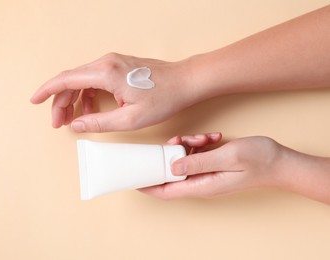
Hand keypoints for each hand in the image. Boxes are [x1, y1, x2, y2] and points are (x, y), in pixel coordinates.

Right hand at [30, 53, 199, 131]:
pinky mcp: (119, 65)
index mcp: (105, 73)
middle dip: (61, 102)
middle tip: (58, 123)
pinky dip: (88, 94)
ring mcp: (113, 61)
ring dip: (74, 99)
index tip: (34, 101)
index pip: (65, 79)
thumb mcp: (130, 119)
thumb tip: (76, 126)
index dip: (47, 91)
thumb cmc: (164, 98)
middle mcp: (106, 62)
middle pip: (72, 80)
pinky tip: (92, 109)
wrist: (185, 82)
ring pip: (83, 79)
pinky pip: (95, 78)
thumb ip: (98, 123)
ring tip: (73, 119)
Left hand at [140, 134, 283, 199]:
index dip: (148, 186)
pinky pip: (196, 153)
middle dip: (168, 156)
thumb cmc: (257, 160)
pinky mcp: (212, 163)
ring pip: (183, 160)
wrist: (279, 160)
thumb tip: (172, 166)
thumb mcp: (226, 157)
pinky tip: (211, 137)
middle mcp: (202, 181)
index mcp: (202, 185)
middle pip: (171, 174)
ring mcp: (207, 172)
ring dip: (187, 145)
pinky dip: (199, 143)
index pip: (167, 191)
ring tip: (202, 138)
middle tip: (175, 141)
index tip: (133, 178)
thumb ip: (198, 162)